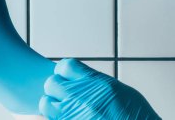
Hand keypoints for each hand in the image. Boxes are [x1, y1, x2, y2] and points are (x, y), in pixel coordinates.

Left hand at [39, 59, 160, 119]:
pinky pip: (50, 119)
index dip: (63, 71)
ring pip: (45, 103)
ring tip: (63, 109)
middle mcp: (81, 97)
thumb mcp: (117, 90)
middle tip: (65, 95)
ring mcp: (72, 114)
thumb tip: (79, 80)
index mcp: (95, 83)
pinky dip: (55, 118)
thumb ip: (94, 82)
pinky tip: (65, 118)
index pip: (66, 66)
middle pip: (52, 83)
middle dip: (56, 88)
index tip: (65, 76)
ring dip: (51, 105)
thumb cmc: (134, 116)